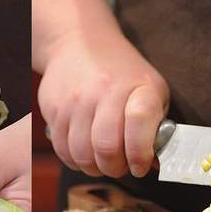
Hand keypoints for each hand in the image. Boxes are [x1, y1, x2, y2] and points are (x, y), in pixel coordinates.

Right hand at [37, 34, 168, 177]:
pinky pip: (63, 150)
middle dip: (115, 168)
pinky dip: (75, 160)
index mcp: (139, 86)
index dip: (141, 152)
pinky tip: (85, 152)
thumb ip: (156, 126)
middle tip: (120, 166)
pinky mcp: (54, 109)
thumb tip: (153, 165)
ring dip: (94, 167)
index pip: (140, 120)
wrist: (79, 43)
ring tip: (102, 160)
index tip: (140, 166)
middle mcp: (105, 90)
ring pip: (82, 154)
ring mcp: (76, 100)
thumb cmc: (122, 73)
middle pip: (107, 147)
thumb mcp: (151, 89)